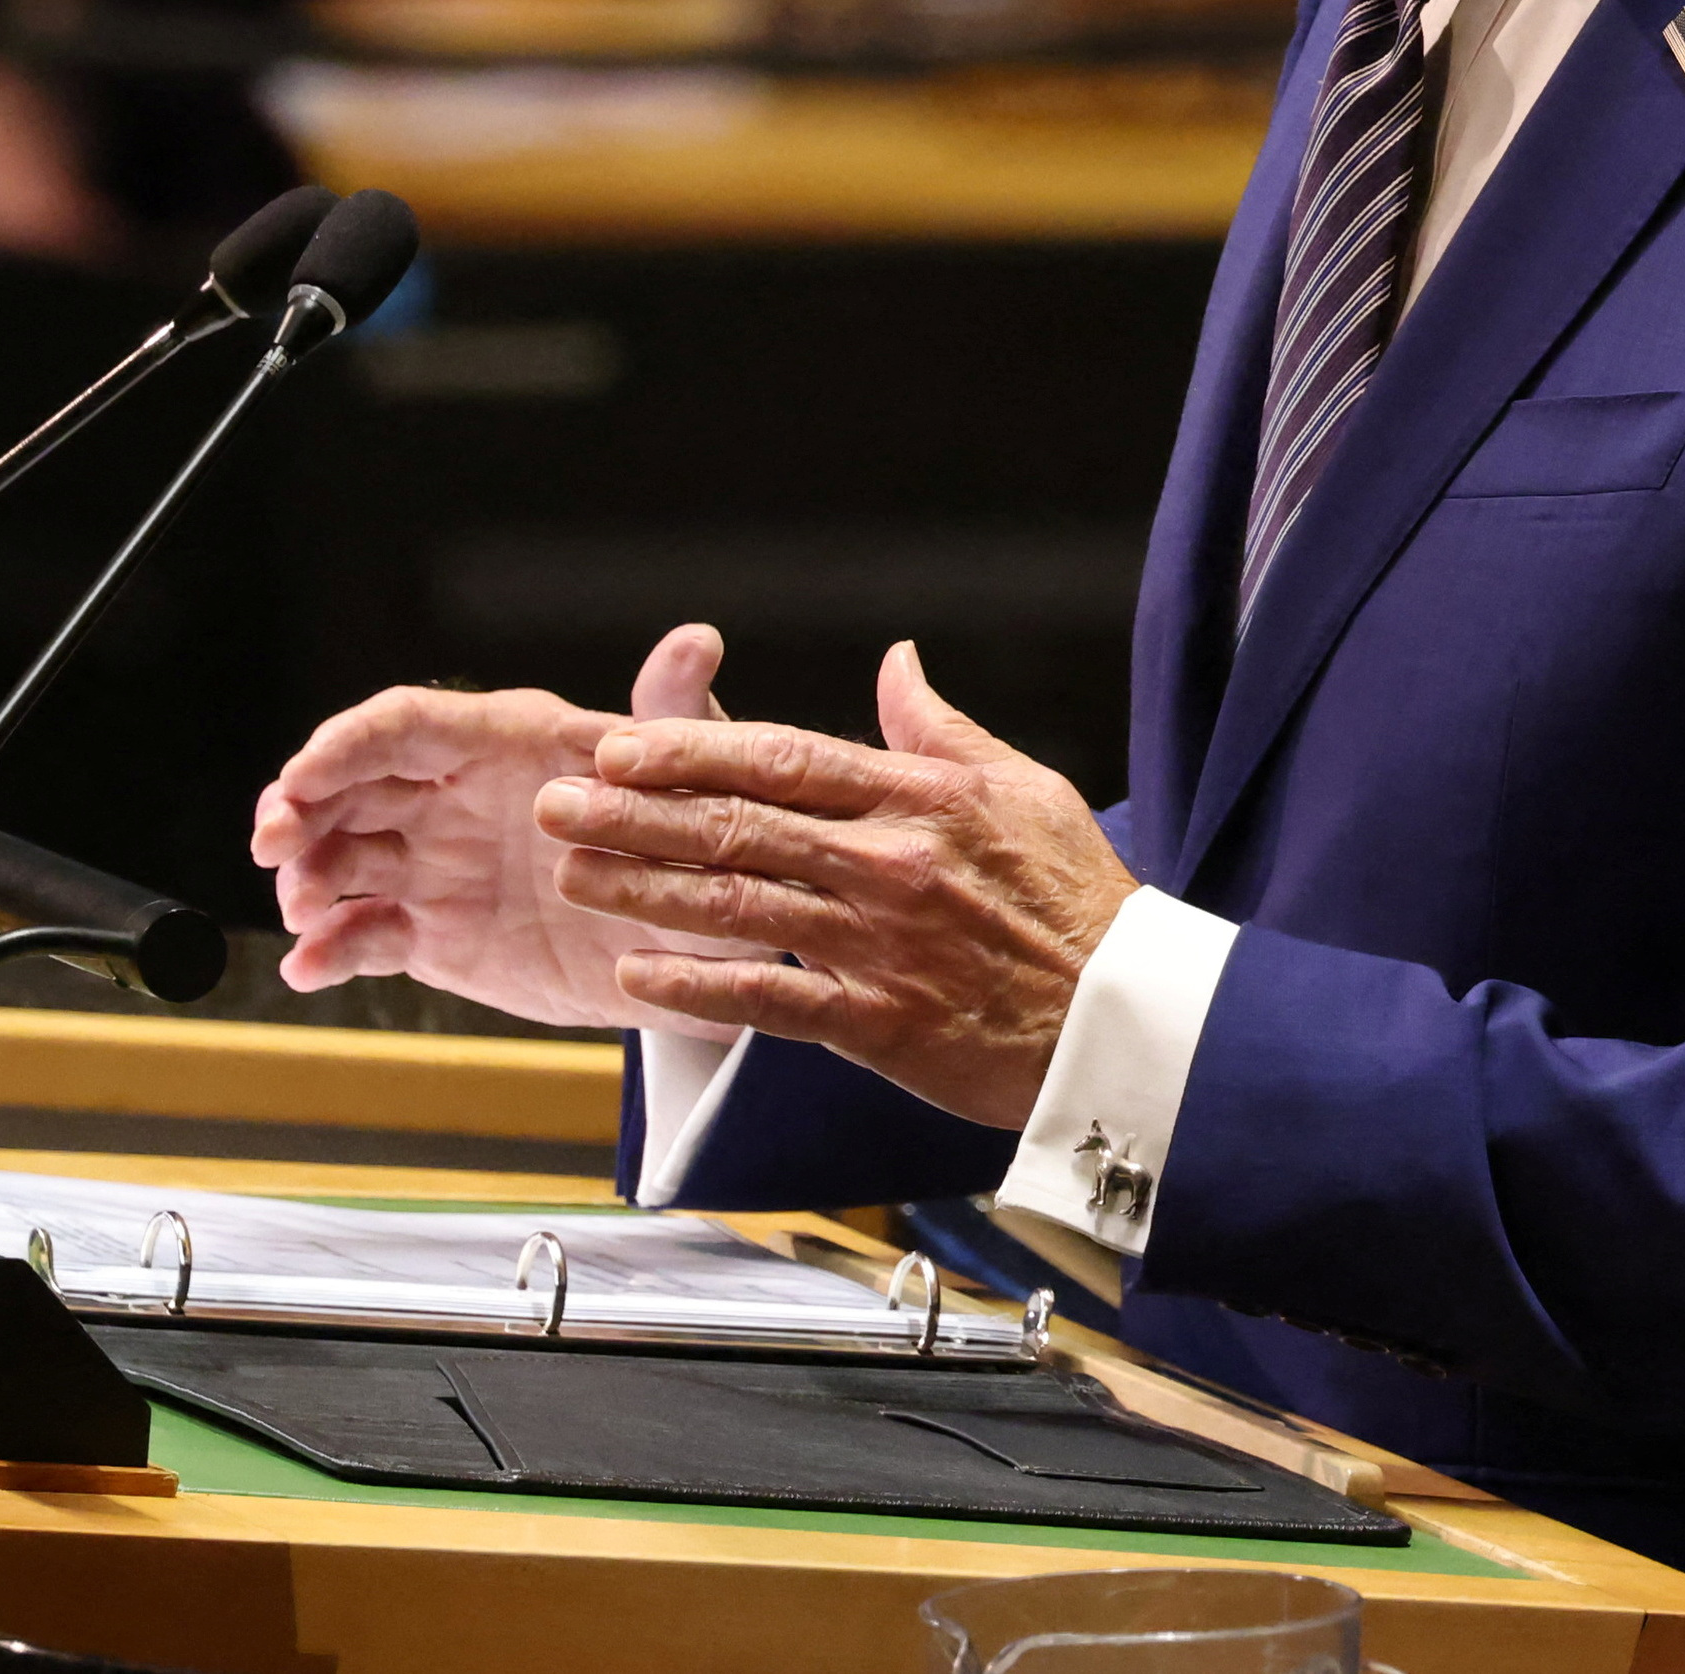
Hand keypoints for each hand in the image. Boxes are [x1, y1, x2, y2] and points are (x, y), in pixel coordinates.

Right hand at [250, 626, 774, 1036]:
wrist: (699, 939)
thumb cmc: (694, 828)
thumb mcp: (690, 769)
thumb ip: (672, 712)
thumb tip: (695, 641)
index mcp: (502, 739)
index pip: (403, 724)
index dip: (343, 746)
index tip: (301, 779)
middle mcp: (454, 794)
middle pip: (350, 785)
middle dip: (297, 808)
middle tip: (271, 847)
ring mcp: (435, 864)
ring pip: (342, 858)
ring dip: (305, 879)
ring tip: (301, 913)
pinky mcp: (433, 932)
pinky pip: (364, 936)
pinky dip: (328, 952)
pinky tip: (309, 969)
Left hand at [536, 642, 1135, 1127]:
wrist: (1130, 1021)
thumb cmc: (1078, 900)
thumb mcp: (1022, 787)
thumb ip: (939, 727)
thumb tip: (894, 660)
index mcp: (919, 797)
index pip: (783, 757)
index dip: (691, 749)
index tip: (617, 743)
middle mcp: (889, 864)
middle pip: (740, 827)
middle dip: (635, 813)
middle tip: (555, 802)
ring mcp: (881, 945)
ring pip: (738, 907)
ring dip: (643, 891)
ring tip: (569, 876)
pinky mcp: (881, 1024)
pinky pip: (772, 1002)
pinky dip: (700, 989)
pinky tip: (635, 978)